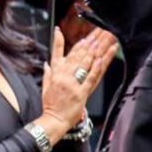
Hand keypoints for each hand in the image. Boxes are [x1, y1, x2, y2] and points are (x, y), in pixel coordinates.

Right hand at [35, 28, 117, 142]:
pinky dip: (96, 68)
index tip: (75, 31)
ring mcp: (73, 84)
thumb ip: (47, 73)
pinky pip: (90, 78)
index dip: (67, 40)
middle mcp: (64, 76)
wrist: (54, 121)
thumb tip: (47, 63)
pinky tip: (102, 58)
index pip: (60, 52)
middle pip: (78, 54)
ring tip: (106, 38)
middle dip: (91, 41)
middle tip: (100, 30)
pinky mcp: (81, 93)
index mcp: (56, 73)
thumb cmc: (51, 106)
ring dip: (97, 49)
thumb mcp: (45, 87)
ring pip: (86, 62)